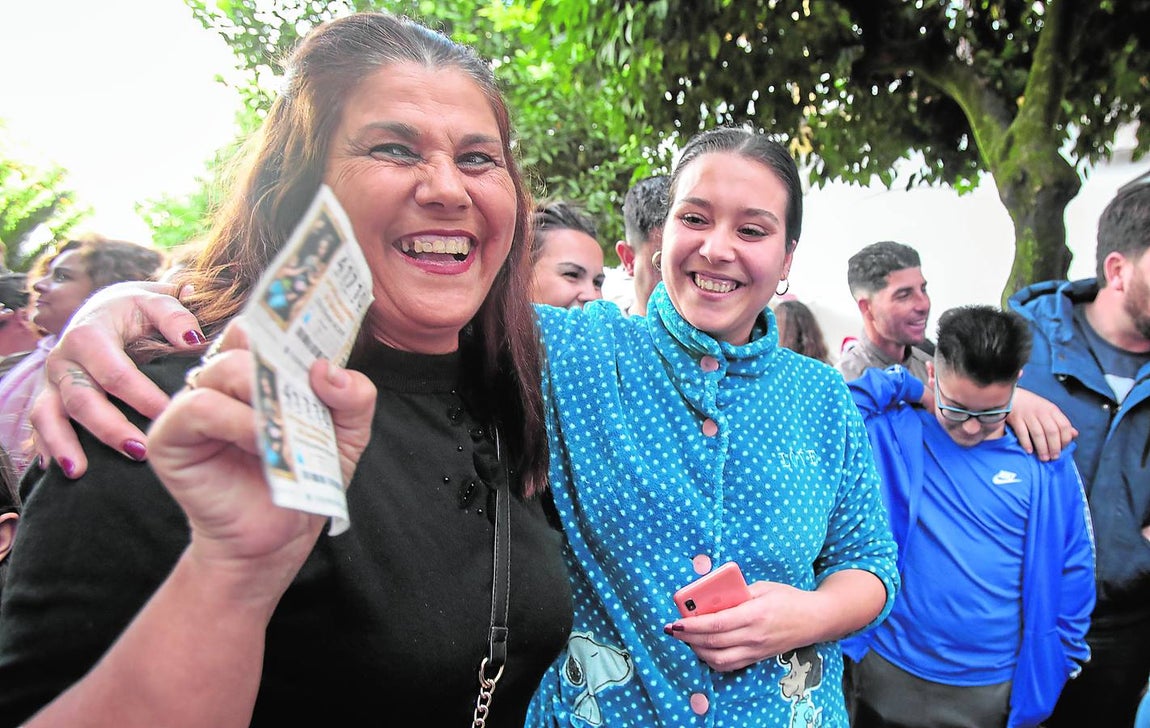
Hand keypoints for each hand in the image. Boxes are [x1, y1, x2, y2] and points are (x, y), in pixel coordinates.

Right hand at [30, 281, 205, 477]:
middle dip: (109, 429)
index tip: (168, 416)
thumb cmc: (136, 309)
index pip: (115, 373)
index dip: (142, 397)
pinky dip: (47, 446)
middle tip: (141, 452)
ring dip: (64, 445)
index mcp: (89, 334)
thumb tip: (193, 338)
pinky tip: (61, 470)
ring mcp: (52, 379)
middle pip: (81, 399)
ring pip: (49, 415)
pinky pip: (40, 424)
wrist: (102, 307)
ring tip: (80, 472)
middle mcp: (64, 358)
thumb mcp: (155, 300)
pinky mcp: (47, 395)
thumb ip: (175, 314)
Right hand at [147, 322, 375, 601]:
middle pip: (246, 341)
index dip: (287, 319)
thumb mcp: (346, 436)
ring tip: (286, 428)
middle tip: (307, 388)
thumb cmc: (305, 481)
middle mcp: (222, 382)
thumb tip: (327, 368)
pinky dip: (237, 420)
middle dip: (283, 362)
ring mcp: (191, 405)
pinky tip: (261, 441)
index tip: (313, 316)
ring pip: (224, 369)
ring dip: (265, 395)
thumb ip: (354, 398)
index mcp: (258, 372)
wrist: (277, 539)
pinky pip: (200, 407)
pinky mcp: (168, 436)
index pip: (265, 326)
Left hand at [663, 581, 815, 671]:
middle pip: (714, 642)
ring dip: (698, 650)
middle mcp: (754, 636)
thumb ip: (737, 593)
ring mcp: (756, 650)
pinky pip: (730, 665)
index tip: (677, 622)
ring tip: (686, 638)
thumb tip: (710, 598)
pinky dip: (712, 659)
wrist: (815, 619)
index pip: (717, 623)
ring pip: (719, 659)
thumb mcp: (763, 587)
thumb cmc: (788, 598)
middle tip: (673, 630)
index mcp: (755, 614)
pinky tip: (704, 648)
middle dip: (689, 637)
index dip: (693, 624)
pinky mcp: (757, 658)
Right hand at [1006, 388, 1077, 461]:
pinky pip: (1022, 433)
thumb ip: (1061, 423)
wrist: (1012, 396)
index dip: (1065, 439)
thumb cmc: (1033, 406)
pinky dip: (1026, 443)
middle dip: (1054, 447)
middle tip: (1054, 458)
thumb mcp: (1050, 411)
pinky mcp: (1016, 418)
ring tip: (1044, 458)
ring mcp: (1028, 415)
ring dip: (1042, 448)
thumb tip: (1074, 434)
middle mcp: (1041, 412)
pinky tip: (1029, 451)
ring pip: (1038, 434)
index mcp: (1052, 410)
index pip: (1064, 425)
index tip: (1063, 449)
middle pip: (1051, 431)